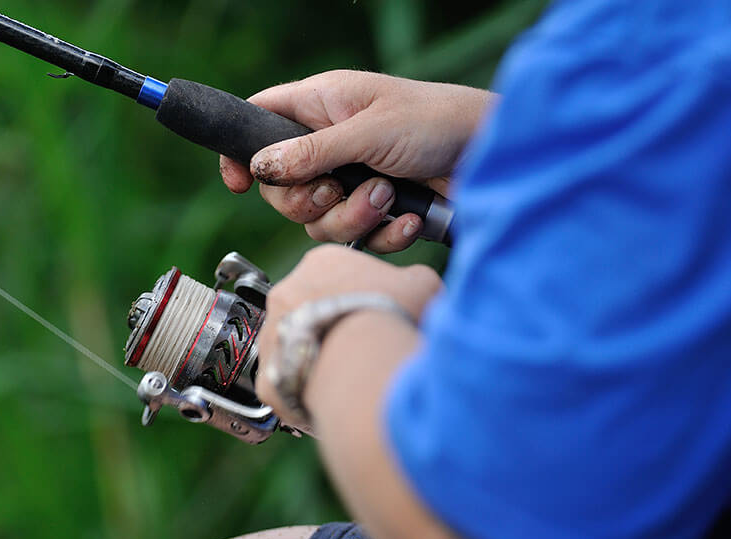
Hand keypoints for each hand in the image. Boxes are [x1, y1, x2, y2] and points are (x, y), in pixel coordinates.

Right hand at [220, 70, 494, 252]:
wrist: (492, 156)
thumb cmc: (437, 121)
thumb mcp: (369, 131)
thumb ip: (312, 151)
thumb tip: (261, 167)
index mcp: (321, 107)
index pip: (258, 122)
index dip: (240, 152)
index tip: (238, 183)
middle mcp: (330, 145)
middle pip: (282, 189)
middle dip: (309, 201)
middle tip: (340, 190)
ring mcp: (352, 181)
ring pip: (318, 221)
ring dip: (353, 218)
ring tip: (387, 197)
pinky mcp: (377, 211)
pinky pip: (356, 239)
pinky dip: (383, 234)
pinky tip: (408, 218)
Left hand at [255, 244, 441, 420]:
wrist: (360, 362)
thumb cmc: (390, 318)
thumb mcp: (422, 284)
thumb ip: (413, 279)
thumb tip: (414, 285)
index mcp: (322, 262)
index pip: (338, 275)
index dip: (362, 296)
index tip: (378, 314)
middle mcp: (286, 293)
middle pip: (312, 309)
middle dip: (335, 328)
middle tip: (365, 348)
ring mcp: (271, 336)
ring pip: (297, 349)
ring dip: (319, 360)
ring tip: (352, 378)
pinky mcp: (266, 379)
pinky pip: (286, 388)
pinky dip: (307, 396)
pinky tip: (333, 400)